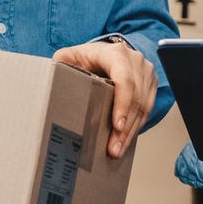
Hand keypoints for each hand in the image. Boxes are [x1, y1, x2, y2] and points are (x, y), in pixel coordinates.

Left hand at [52, 37, 155, 158]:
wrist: (107, 54)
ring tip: (117, 149)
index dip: (122, 104)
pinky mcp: (150, 85)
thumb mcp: (70, 56)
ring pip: (143, 107)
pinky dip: (135, 127)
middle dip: (124, 128)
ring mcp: (146, 73)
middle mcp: (135, 61)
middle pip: (135, 98)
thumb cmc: (88, 57)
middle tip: (113, 148)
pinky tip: (124, 141)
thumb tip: (52, 78)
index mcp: (116, 54)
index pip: (124, 80)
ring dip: (130, 132)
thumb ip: (61, 64)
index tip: (117, 126)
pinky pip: (147, 110)